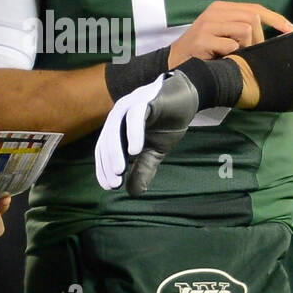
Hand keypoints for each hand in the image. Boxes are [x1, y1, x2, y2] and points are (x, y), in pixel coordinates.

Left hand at [95, 71, 199, 195]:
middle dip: (108, 163)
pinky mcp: (145, 99)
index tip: (109, 187)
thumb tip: (134, 193)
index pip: (104, 149)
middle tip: (114, 183)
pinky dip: (133, 133)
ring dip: (115, 150)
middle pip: (106, 140)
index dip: (103, 168)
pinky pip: (135, 116)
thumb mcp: (155, 151)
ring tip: (119, 171)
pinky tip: (135, 150)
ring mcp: (130, 104)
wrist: (189, 98)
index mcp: (118, 126)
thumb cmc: (168, 123)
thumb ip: (143, 169)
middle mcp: (119, 114)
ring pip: (115, 127)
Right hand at [168, 1, 292, 66]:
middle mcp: (215, 11)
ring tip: (234, 55)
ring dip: (246, 47)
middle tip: (252, 52)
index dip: (276, 19)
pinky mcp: (202, 39)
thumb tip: (276, 33)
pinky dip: (232, 55)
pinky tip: (221, 59)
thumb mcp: (223, 34)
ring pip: (245, 30)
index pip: (255, 8)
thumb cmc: (204, 52)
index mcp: (221, 8)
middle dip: (260, 37)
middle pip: (253, 18)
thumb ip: (242, 28)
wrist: (175, 63)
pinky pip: (231, 46)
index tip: (291, 30)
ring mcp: (208, 24)